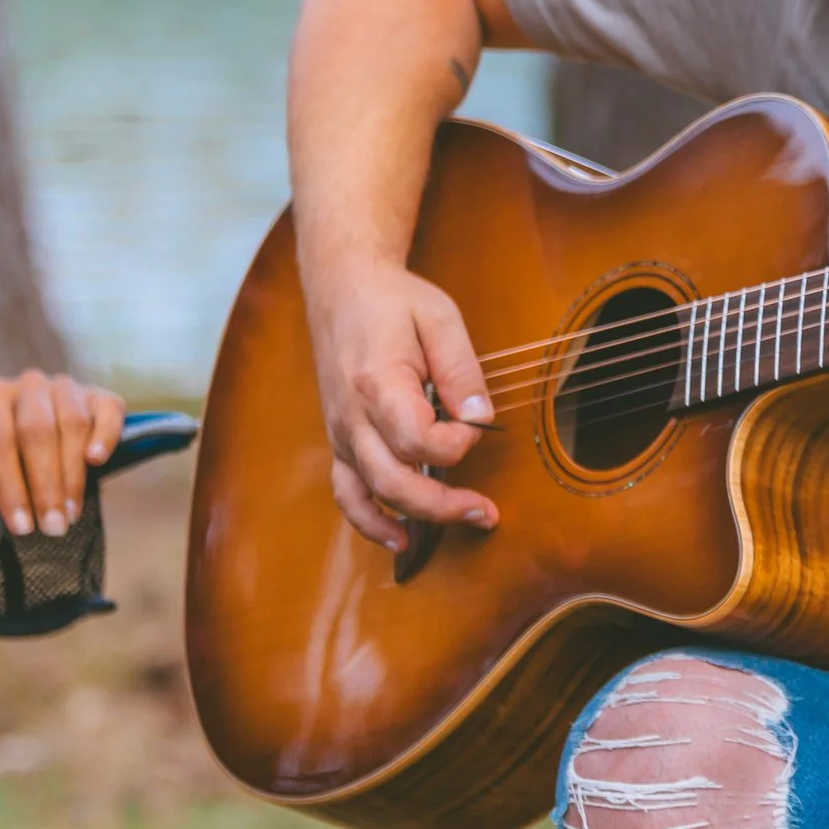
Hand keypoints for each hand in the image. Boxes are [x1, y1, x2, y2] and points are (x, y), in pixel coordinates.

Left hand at [0, 370, 124, 538]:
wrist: (21, 419)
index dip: (9, 486)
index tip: (21, 525)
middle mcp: (30, 386)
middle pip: (37, 433)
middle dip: (46, 486)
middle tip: (52, 526)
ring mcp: (68, 388)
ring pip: (72, 425)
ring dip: (73, 475)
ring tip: (70, 513)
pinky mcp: (101, 396)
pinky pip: (108, 413)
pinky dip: (105, 436)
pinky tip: (96, 461)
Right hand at [309, 261, 498, 549]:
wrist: (343, 288)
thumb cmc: (393, 301)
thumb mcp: (440, 319)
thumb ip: (462, 372)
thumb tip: (481, 419)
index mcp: (377, 384)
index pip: (418, 440)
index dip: (457, 444)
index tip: (476, 424)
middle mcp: (351, 416)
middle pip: (395, 481)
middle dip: (445, 505)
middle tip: (488, 512)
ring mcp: (341, 432)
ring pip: (370, 494)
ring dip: (416, 518)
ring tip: (462, 523)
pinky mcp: (339, 439)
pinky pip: (346, 492)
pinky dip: (369, 520)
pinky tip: (399, 540)